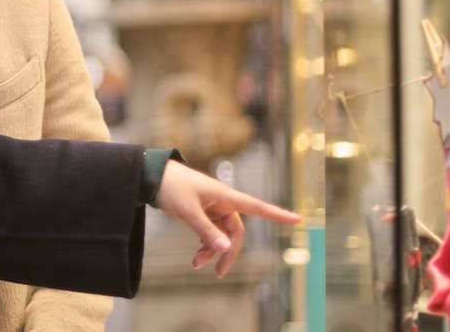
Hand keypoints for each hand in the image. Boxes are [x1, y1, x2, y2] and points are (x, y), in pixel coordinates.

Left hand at [154, 160, 301, 276]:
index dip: (278, 214)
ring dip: (212, 250)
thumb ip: (206, 231)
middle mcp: (223, 202)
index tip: (298, 219)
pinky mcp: (203, 211)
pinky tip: (196, 256)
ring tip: (195, 264)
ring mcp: (213, 207)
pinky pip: (211, 232)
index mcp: (224, 195)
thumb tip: (226, 249)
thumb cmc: (171, 187)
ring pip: (222, 235)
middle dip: (228, 252)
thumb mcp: (187, 211)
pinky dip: (205, 244)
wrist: (151, 176)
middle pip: (236, 231)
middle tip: (218, 273)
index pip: (257, 207)